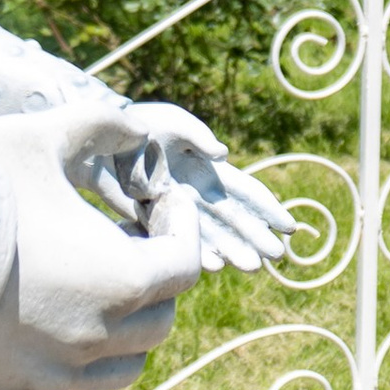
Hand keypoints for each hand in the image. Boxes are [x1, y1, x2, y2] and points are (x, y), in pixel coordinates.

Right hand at [0, 99, 203, 389]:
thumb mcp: (33, 139)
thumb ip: (98, 123)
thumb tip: (137, 127)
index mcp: (122, 282)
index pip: (185, 264)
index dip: (181, 228)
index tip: (162, 204)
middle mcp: (98, 341)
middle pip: (158, 319)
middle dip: (155, 278)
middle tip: (129, 242)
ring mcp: (55, 381)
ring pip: (122, 368)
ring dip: (123, 330)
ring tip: (96, 289)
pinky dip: (79, 367)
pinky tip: (56, 329)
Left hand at [108, 101, 297, 274]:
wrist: (101, 140)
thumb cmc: (143, 123)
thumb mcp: (172, 122)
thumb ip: (197, 135)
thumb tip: (224, 154)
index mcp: (210, 169)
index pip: (245, 192)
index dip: (267, 209)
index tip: (288, 228)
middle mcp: (198, 193)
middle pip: (233, 219)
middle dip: (255, 237)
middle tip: (275, 258)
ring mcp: (178, 209)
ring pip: (211, 235)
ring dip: (232, 250)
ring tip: (251, 267)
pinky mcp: (156, 220)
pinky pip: (180, 240)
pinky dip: (197, 253)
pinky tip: (212, 266)